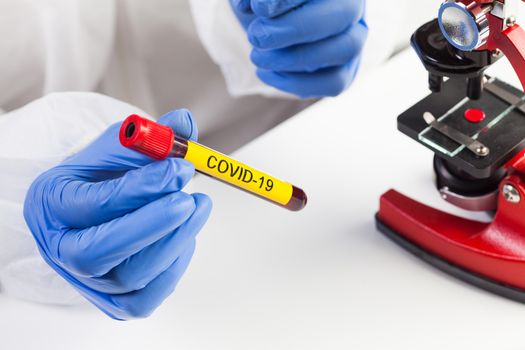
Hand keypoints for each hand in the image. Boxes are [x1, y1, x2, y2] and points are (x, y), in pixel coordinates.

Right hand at [23, 109, 211, 319]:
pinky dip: (173, 267)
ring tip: (198, 206)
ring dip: (174, 241)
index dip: (139, 188)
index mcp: (53, 205)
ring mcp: (86, 282)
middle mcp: (61, 249)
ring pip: (129, 277)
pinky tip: (184, 236)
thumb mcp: (120, 149)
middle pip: (99, 251)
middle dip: (153, 225)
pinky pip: (147, 297)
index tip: (179, 167)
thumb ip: (152, 137)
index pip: (92, 204)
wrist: (94, 210)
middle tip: (190, 199)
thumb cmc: (103, 178)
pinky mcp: (113, 303)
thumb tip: (184, 121)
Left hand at [230, 0, 367, 98]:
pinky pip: (335, 82)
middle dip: (296, 28)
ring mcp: (353, 38)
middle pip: (344, 13)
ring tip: (257, 57)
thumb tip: (256, 5)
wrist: (270, 23)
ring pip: (345, 49)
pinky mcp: (346, 70)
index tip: (258, 8)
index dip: (287, 0)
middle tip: (257, 36)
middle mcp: (352, 5)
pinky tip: (266, 73)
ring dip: (297, 58)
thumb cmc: (266, 1)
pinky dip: (298, 83)